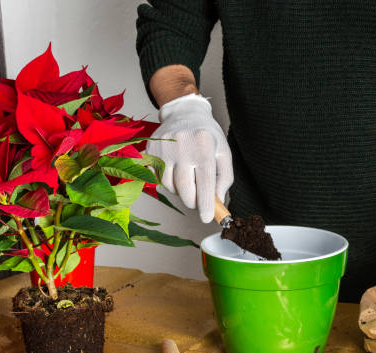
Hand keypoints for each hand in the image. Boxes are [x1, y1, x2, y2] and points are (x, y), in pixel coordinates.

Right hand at [147, 94, 232, 222]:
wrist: (184, 113)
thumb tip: (217, 201)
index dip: (206, 203)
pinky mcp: (151, 150)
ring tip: (188, 176)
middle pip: (185, 188)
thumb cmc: (207, 135)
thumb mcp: (223, 152)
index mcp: (204, 145)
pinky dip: (168, 181)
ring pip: (170, 185)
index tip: (206, 217)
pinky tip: (176, 169)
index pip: (205, 182)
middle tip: (198, 202)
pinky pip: (158, 178)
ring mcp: (164, 147)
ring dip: (180, 190)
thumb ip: (224, 178)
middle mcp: (182, 145)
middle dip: (192, 201)